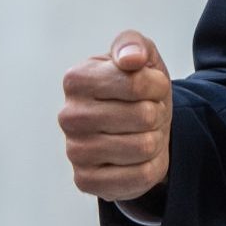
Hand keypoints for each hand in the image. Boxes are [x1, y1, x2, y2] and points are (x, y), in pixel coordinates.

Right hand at [59, 29, 172, 203]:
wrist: (138, 128)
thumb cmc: (136, 88)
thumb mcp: (139, 55)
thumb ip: (133, 44)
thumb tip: (131, 59)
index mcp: (76, 79)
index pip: (136, 83)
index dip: (156, 86)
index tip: (150, 87)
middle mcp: (68, 116)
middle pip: (142, 116)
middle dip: (156, 113)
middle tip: (148, 112)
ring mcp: (74, 151)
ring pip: (144, 147)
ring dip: (156, 139)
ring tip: (142, 132)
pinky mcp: (85, 181)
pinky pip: (140, 176)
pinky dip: (152, 166)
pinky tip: (138, 158)